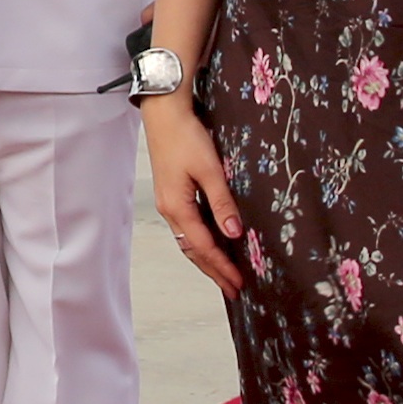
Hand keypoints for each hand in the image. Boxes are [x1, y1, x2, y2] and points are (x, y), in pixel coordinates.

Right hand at [142, 95, 244, 294]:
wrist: (164, 113)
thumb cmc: (186, 136)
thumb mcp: (209, 169)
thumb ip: (222, 202)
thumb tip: (235, 233)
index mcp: (177, 207)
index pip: (203, 247)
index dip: (222, 266)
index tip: (238, 282)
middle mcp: (170, 210)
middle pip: (193, 251)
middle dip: (213, 271)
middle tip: (233, 289)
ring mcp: (169, 203)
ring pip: (188, 241)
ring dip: (206, 259)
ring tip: (223, 274)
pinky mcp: (172, 195)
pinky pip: (187, 228)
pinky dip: (200, 242)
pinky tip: (212, 244)